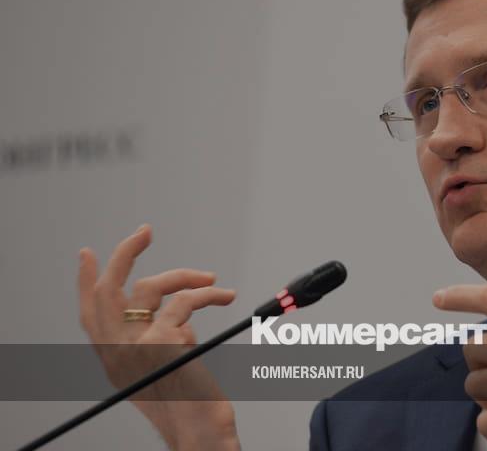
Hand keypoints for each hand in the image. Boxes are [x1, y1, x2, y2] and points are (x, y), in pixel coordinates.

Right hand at [77, 224, 240, 449]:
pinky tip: (224, 298)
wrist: (198, 432)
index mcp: (112, 359)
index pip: (89, 314)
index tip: (87, 254)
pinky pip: (186, 301)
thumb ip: (158, 341)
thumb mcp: (162, 370)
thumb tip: (176, 316)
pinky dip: (208, 294)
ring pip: (150, 287)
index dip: (86, 282)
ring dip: (185, 275)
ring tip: (213, 281)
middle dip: (124, 253)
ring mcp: (137, 345)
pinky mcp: (163, 340)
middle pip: (108, 290)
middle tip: (145, 231)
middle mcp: (116, 352)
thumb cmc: (187, 405)